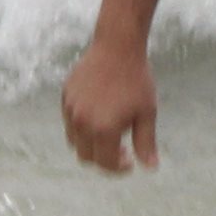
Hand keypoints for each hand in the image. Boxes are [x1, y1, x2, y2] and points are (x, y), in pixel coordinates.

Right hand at [60, 36, 157, 170]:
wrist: (117, 47)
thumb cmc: (136, 80)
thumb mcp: (147, 114)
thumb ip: (146, 143)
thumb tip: (149, 168)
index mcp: (103, 129)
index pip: (106, 163)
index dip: (119, 168)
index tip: (130, 160)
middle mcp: (82, 122)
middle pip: (86, 156)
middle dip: (103, 159)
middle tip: (121, 149)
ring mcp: (70, 108)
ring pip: (74, 140)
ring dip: (90, 144)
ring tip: (109, 133)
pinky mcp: (65, 96)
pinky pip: (69, 121)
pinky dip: (81, 127)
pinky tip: (99, 114)